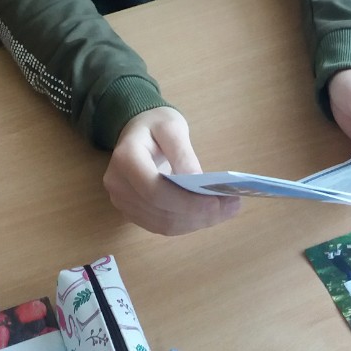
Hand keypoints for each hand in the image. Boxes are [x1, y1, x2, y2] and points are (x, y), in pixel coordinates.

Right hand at [103, 107, 240, 235]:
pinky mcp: (132, 212)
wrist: (136, 131)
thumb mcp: (172, 127)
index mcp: (126, 159)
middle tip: (232, 206)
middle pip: (161, 211)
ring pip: (163, 224)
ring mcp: (122, 201)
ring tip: (227, 210)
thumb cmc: (155, 124)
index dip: (186, 202)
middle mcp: (118, 185)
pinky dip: (188, 223)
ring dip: (197, 222)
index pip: (155, 191)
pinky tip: (209, 214)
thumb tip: (197, 182)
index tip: (216, 201)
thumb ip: (183, 154)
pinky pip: (161, 225)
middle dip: (198, 213)